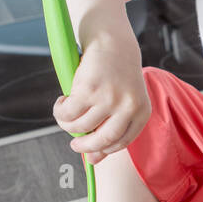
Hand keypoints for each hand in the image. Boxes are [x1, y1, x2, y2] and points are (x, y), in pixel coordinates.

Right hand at [52, 34, 150, 164]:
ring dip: (67, 124)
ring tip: (64, 115)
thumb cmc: (116, 73)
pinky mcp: (89, 89)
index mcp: (142, 112)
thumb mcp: (122, 100)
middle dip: (84, 146)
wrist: (111, 39)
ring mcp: (109, 98)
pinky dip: (60, 111)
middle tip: (74, 144)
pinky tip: (61, 102)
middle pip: (102, 140)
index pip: (122, 142)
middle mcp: (128, 107)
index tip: (90, 151)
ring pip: (81, 126)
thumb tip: (93, 161)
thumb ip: (110, 129)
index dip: (103, 149)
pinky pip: (68, 112)